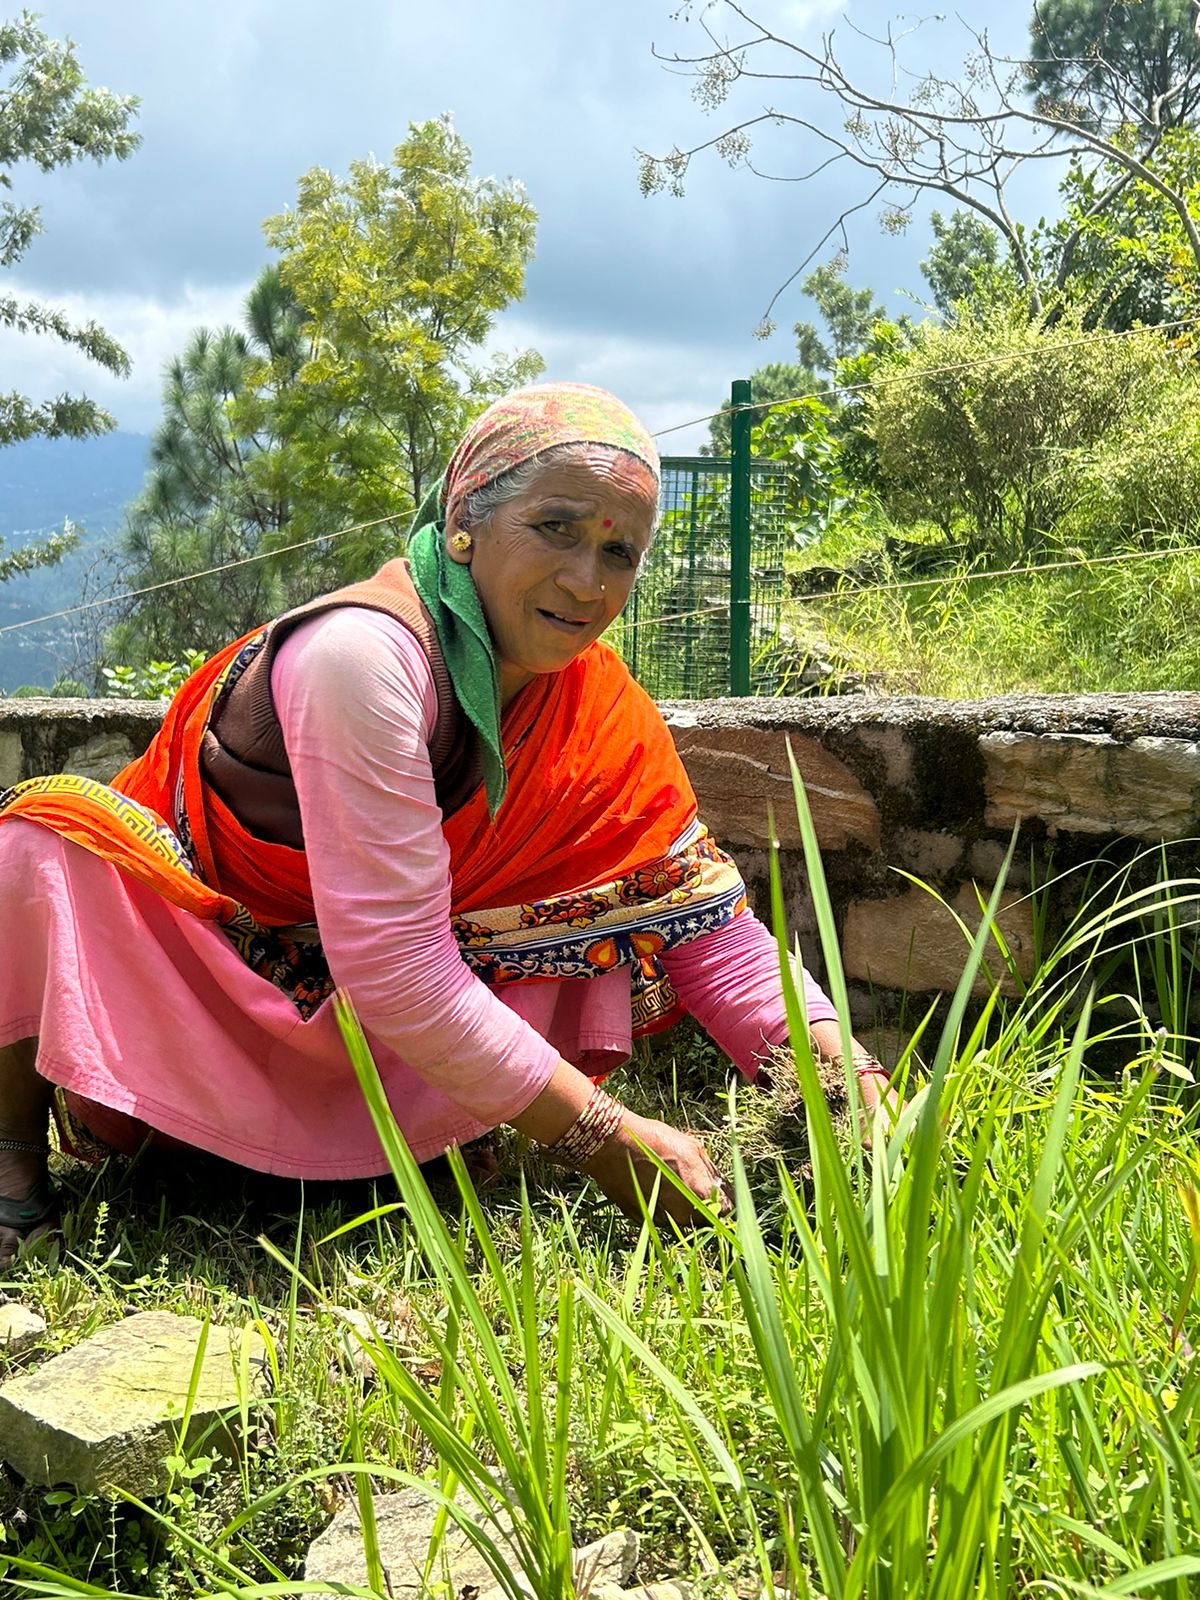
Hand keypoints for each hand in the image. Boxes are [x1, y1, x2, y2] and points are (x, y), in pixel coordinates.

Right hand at [582, 1110, 731, 1228]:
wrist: (612, 1147)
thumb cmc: (655, 1141)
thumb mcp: (693, 1148)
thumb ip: (711, 1172)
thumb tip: (720, 1185)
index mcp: (701, 1195)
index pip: (727, 1209)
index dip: (724, 1199)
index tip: (719, 1191)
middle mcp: (684, 1215)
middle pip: (704, 1217)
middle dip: (702, 1203)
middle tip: (691, 1183)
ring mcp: (662, 1220)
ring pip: (681, 1218)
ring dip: (681, 1205)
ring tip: (669, 1182)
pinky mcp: (643, 1219)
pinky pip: (660, 1216)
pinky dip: (661, 1206)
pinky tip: (653, 1186)